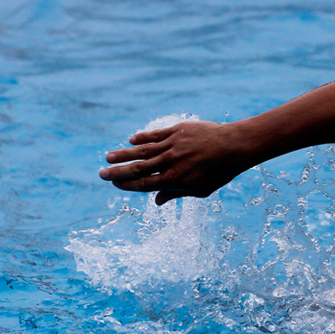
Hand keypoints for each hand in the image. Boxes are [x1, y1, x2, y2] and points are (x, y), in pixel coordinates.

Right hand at [99, 120, 243, 205]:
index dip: (127, 185)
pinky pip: (155, 135)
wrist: (233, 146)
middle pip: (138, 169)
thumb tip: (157, 202)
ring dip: (124, 154)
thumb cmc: (219, 172)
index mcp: (174, 180)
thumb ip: (176, 194)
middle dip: (118, 172)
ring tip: (108, 157)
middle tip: (101, 174)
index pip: (144, 184)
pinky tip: (132, 140)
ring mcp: (171, 146)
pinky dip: (142, 138)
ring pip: (142, 151)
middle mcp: (169, 163)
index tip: (115, 184)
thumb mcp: (200, 190)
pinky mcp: (176, 131)